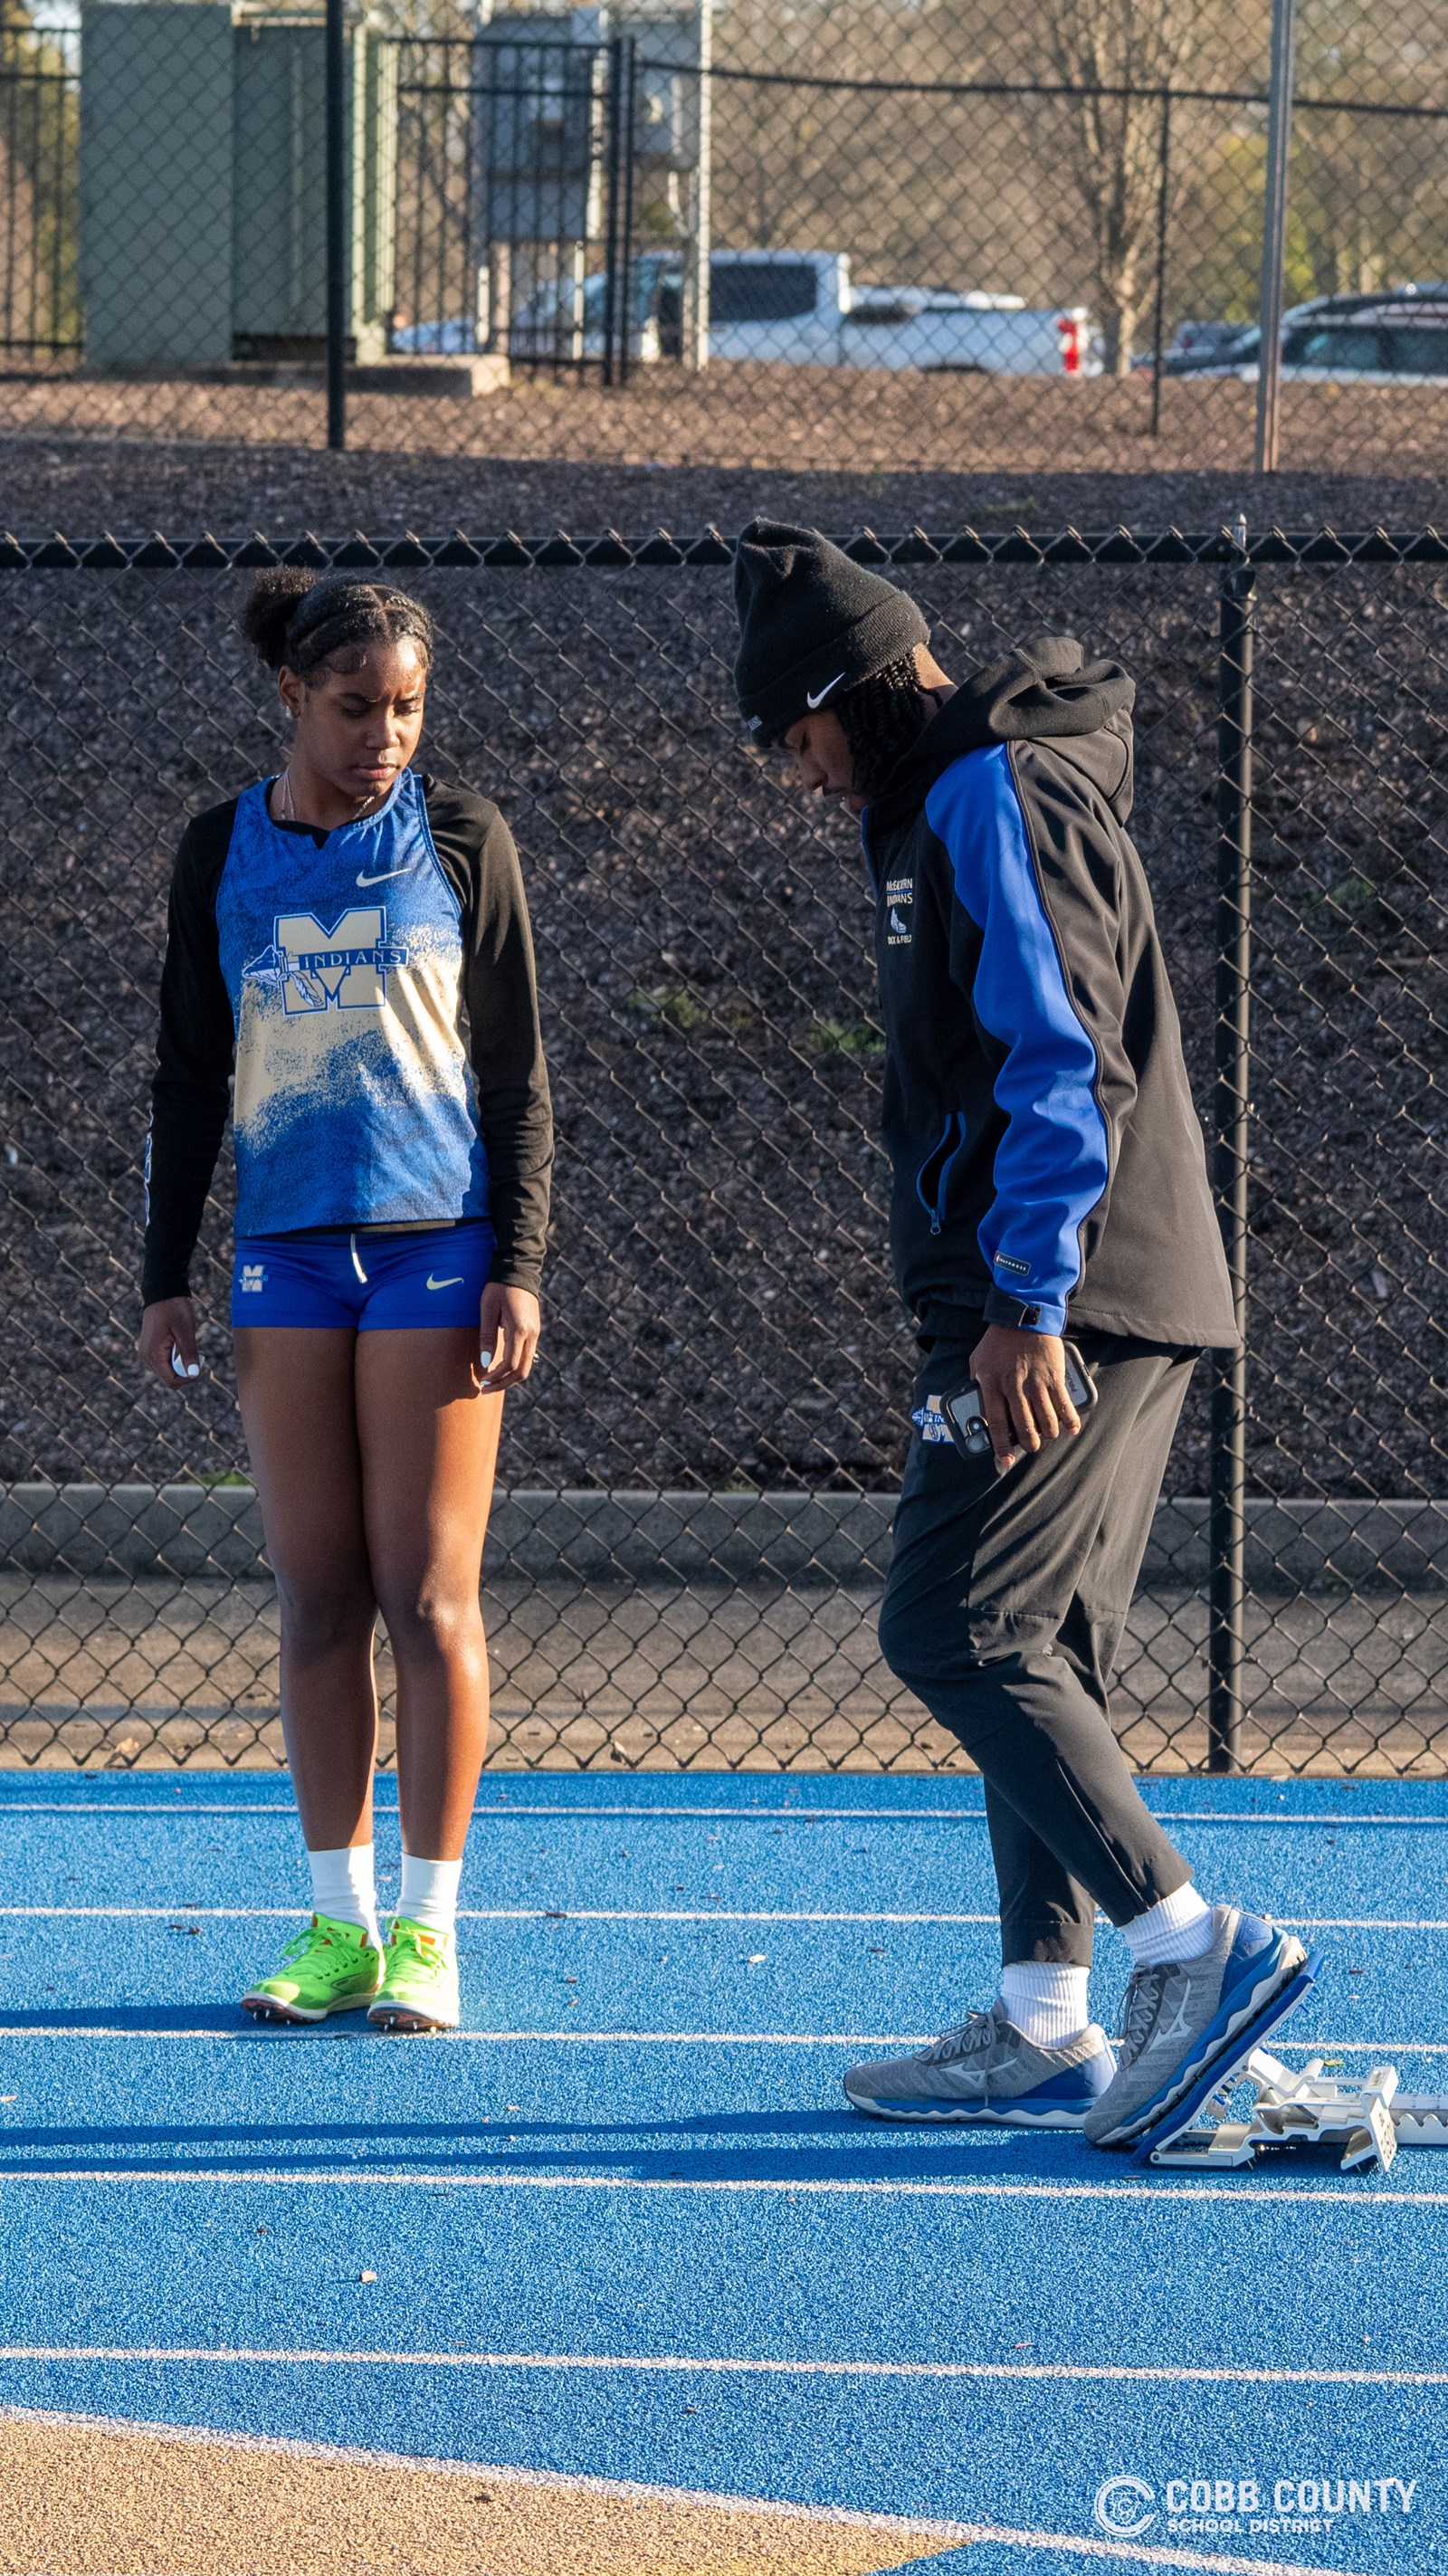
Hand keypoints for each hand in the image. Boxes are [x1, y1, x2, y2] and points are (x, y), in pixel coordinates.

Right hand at [138, 1297, 201, 1388]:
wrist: (163, 1292)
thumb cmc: (174, 1308)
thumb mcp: (186, 1331)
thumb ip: (189, 1354)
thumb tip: (194, 1374)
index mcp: (153, 1354)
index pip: (171, 1381)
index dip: (188, 1379)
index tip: (200, 1367)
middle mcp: (147, 1357)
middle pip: (169, 1378)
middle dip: (185, 1372)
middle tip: (198, 1356)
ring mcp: (147, 1352)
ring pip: (167, 1371)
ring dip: (181, 1365)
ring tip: (189, 1347)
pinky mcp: (151, 1348)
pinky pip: (165, 1362)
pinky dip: (176, 1359)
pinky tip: (182, 1345)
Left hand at [478, 1282, 540, 1392]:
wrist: (518, 1269)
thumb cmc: (498, 1287)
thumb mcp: (488, 1310)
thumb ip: (487, 1337)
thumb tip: (486, 1363)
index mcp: (520, 1330)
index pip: (511, 1364)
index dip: (496, 1377)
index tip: (482, 1382)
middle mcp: (532, 1334)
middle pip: (522, 1371)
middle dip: (503, 1384)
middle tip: (485, 1389)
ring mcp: (535, 1333)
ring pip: (526, 1365)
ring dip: (509, 1377)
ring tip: (491, 1382)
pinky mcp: (534, 1330)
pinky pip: (527, 1355)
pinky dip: (514, 1367)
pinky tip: (500, 1368)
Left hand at [968, 1323, 1080, 1471]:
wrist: (1023, 1316)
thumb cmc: (997, 1340)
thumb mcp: (977, 1361)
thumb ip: (977, 1383)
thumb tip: (978, 1405)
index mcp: (991, 1385)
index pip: (996, 1423)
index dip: (1001, 1446)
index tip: (1005, 1461)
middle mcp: (1013, 1387)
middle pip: (1024, 1427)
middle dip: (1030, 1443)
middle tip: (1031, 1447)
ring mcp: (1036, 1383)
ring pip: (1046, 1420)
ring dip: (1049, 1434)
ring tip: (1048, 1436)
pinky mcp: (1054, 1377)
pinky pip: (1064, 1405)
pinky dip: (1070, 1420)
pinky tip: (1071, 1429)